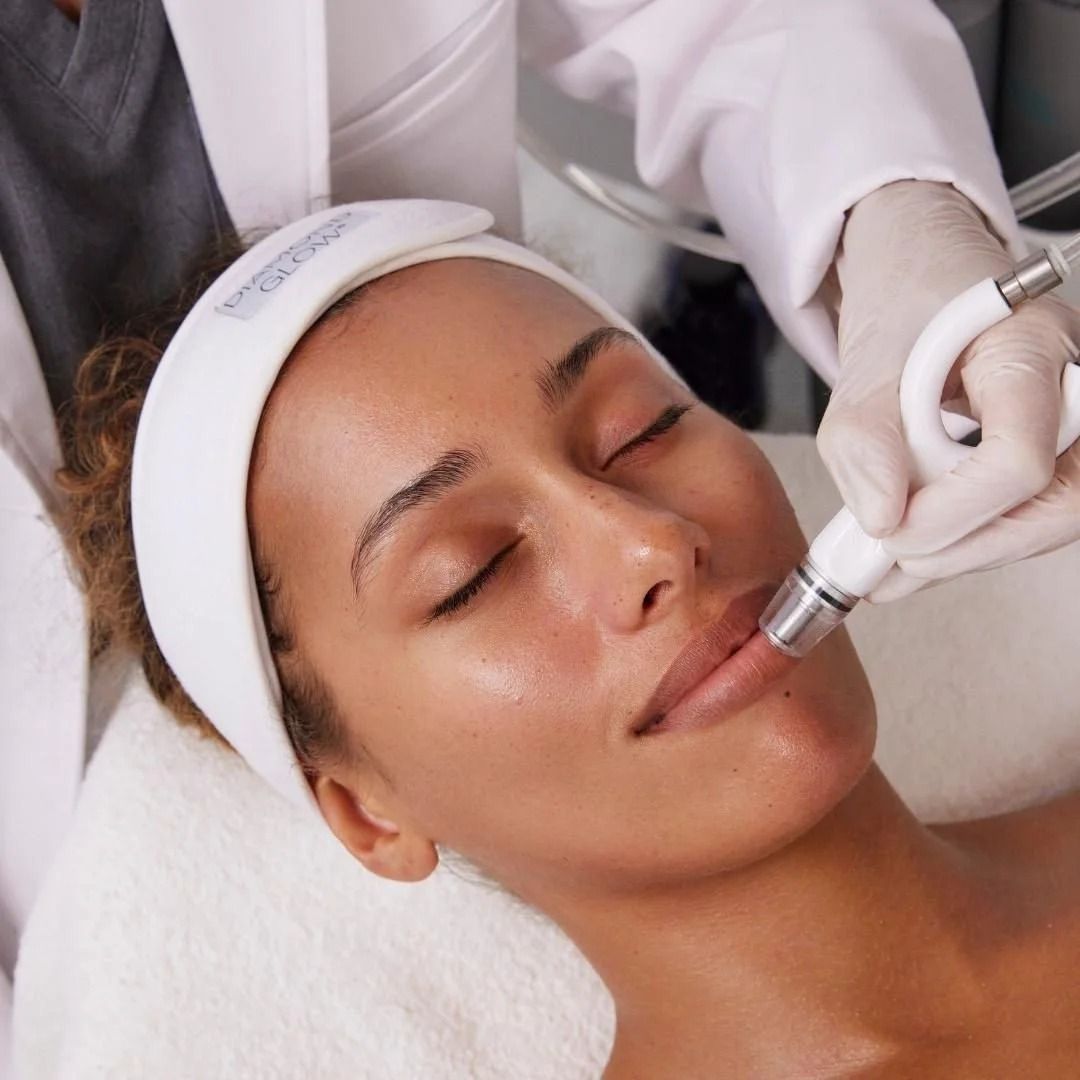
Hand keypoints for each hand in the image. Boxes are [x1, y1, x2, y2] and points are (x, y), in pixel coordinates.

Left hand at [816, 180, 1079, 602]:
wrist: (925, 277)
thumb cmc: (908, 302)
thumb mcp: (866, 362)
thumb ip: (863, 439)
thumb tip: (882, 516)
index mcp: (1028, 346)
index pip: (1019, 459)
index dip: (952, 512)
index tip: (890, 528)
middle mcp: (1073, 385)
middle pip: (1057, 504)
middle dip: (968, 547)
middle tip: (893, 559)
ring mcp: (1075, 421)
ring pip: (1052, 519)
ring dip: (967, 552)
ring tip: (893, 557)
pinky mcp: (1058, 449)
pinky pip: (1032, 514)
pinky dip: (971, 542)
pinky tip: (918, 551)